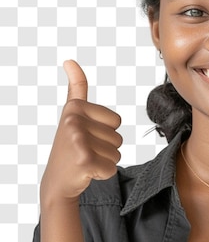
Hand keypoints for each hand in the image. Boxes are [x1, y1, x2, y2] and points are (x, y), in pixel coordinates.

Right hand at [40, 60, 122, 205]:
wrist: (57, 181)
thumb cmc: (69, 145)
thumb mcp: (72, 114)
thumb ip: (76, 88)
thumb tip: (70, 61)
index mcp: (75, 107)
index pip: (116, 120)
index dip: (105, 131)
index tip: (84, 136)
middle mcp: (74, 121)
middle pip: (118, 137)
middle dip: (105, 148)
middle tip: (85, 151)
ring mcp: (78, 141)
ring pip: (117, 152)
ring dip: (105, 160)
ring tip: (86, 160)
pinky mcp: (84, 161)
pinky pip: (112, 167)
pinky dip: (104, 173)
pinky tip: (87, 172)